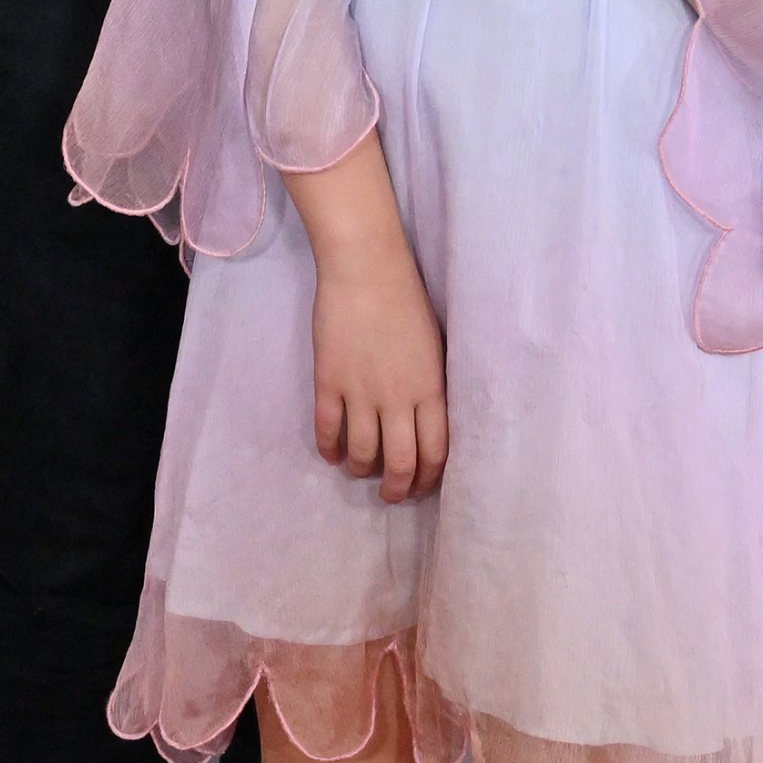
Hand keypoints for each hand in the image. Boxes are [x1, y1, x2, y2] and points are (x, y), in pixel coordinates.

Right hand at [309, 241, 450, 502]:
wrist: (365, 268)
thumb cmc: (407, 300)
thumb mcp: (435, 348)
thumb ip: (432, 387)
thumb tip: (428, 422)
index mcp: (430, 389)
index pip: (435, 452)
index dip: (428, 477)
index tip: (421, 484)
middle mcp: (397, 398)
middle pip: (399, 463)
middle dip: (395, 488)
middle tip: (390, 494)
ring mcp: (360, 391)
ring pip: (361, 453)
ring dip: (361, 470)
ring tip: (359, 471)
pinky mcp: (329, 381)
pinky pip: (328, 429)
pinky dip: (329, 449)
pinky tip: (331, 453)